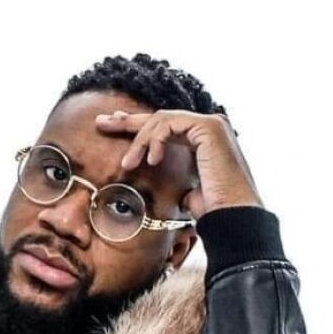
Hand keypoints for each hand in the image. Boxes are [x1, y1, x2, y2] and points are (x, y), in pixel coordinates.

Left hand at [95, 108, 263, 220]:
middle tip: (100, 122)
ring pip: (161, 120)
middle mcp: (206, 128)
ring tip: (127, 164)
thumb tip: (154, 184)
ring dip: (139, 142)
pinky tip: (151, 160)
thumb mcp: (182, 192)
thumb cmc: (211, 210)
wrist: (231, 216)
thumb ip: (170, 180)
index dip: (136, 128)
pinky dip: (156, 141)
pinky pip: (170, 124)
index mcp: (199, 141)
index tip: (112, 127)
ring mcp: (210, 124)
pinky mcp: (209, 126)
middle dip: (126, 120)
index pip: (163, 128)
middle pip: (158, 117)